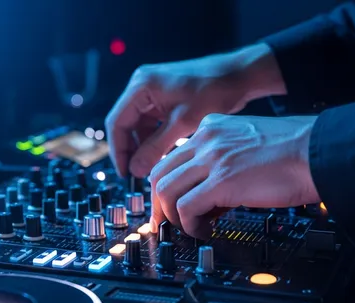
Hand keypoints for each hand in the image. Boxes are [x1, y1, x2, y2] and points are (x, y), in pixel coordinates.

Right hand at [105, 44, 284, 177]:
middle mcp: (142, 86)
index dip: (118, 151)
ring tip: (152, 167)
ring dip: (144, 146)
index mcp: (141, 86)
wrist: (238, 75)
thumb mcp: (183, 123)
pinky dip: (155, 139)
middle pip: (125, 124)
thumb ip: (155, 147)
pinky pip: (152, 122)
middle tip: (137, 174)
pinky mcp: (165, 98)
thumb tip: (135, 169)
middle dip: (131, 150)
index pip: (117, 122)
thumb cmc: (213, 91)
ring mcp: (153, 91)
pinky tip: (164, 154)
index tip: (125, 172)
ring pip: (139, 126)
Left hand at [148, 114, 320, 237]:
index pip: (172, 157)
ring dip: (172, 216)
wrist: (318, 152)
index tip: (170, 204)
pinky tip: (205, 231)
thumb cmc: (296, 152)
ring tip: (190, 228)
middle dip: (160, 204)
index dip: (167, 186)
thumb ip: (225, 160)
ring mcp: (212, 158)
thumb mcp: (249, 144)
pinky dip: (190, 224)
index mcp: (213, 127)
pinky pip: (186, 206)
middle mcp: (207, 139)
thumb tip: (212, 193)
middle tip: (169, 223)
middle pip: (159, 173)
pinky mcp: (222, 181)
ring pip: (166, 190)